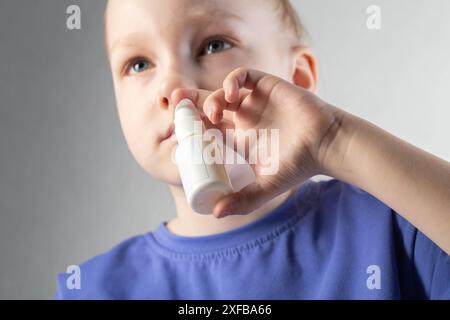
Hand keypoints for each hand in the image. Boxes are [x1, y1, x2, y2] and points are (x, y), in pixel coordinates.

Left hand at [172, 67, 342, 217]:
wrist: (325, 144)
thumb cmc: (298, 165)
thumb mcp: (266, 185)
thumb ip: (243, 200)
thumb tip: (215, 213)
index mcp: (239, 140)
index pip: (208, 130)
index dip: (193, 129)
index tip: (181, 134)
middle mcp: (244, 119)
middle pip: (209, 108)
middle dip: (191, 106)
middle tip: (178, 108)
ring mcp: (254, 101)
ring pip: (222, 93)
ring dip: (212, 99)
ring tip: (214, 113)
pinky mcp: (266, 85)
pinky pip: (242, 76)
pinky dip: (232, 82)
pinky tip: (232, 94)